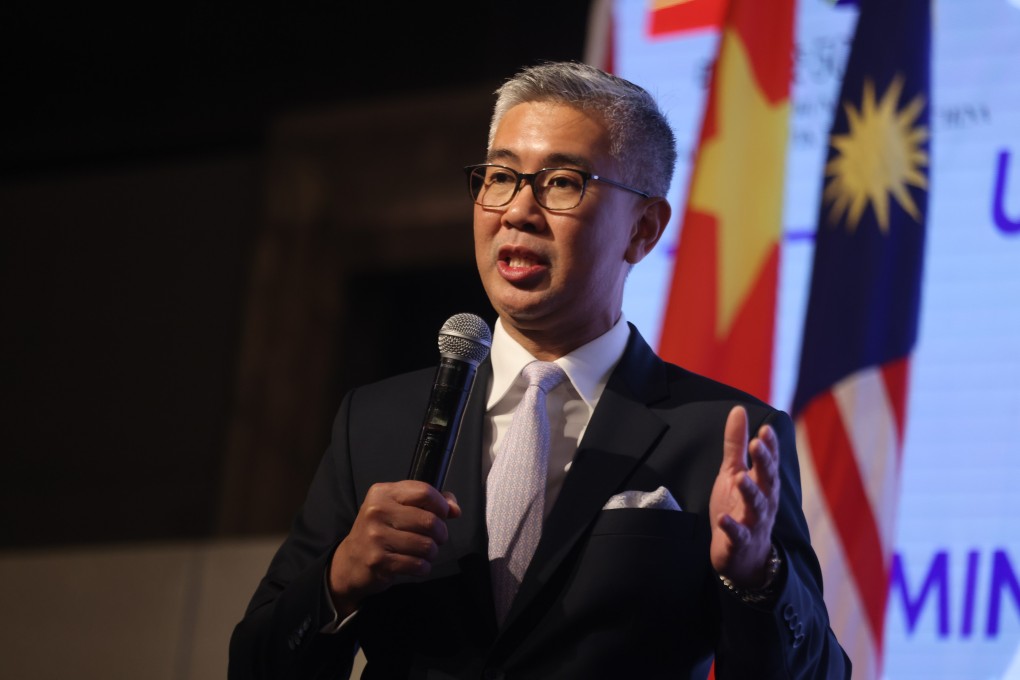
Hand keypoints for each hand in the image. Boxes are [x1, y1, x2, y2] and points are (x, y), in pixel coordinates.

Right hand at [328, 480, 460, 616]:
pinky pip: (418, 564)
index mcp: (383, 493)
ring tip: (424, 552)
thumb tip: (454, 509)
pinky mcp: (379, 561)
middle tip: (436, 538)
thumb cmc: (380, 531)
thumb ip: (427, 502)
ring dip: (432, 552)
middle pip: (429, 520)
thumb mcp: (397, 507)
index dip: (442, 505)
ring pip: (426, 545)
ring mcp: (376, 537)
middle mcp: (377, 511)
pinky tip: (416, 564)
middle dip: (441, 533)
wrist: (351, 561)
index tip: (444, 514)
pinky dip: (423, 567)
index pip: (424, 492)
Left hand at [709, 405, 779, 588]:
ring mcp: (754, 522)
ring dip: (750, 492)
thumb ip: (736, 444)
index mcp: (763, 484)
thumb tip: (738, 410)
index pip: (769, 462)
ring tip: (740, 478)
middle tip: (758, 444)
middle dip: (764, 462)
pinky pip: (738, 534)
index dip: (769, 447)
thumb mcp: (734, 472)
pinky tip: (724, 519)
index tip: (765, 429)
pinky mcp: (740, 541)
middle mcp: (764, 502)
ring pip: (756, 506)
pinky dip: (731, 527)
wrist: (743, 555)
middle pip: (767, 480)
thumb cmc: (739, 507)